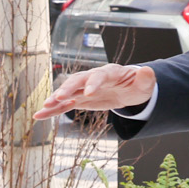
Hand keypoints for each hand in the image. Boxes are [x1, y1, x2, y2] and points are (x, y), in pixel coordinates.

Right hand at [34, 64, 155, 119]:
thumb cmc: (137, 86)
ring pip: (67, 92)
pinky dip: (52, 110)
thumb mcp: (145, 84)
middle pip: (77, 80)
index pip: (99, 75)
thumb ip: (145, 79)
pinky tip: (39, 116)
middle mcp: (93, 78)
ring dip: (55, 99)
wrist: (128, 89)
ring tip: (43, 107)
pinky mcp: (79, 99)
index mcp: (109, 72)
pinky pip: (63, 105)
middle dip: (67, 88)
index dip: (94, 83)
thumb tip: (149, 71)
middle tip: (57, 97)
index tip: (89, 93)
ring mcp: (84, 89)